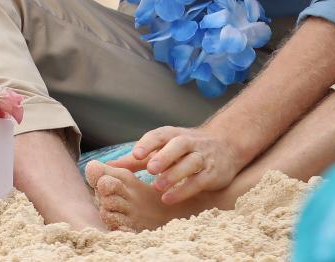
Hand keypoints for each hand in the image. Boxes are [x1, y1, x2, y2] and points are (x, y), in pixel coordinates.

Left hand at [108, 126, 242, 204]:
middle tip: (150, 168)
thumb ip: (136, 159)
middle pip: (178, 145)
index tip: (136, 154)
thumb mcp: (161, 149)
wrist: (226, 146)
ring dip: (174, 174)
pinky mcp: (212, 174)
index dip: (148, 143)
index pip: (160, 135)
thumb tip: (109, 166)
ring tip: (158, 187)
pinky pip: (199, 181)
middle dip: (165, 156)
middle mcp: (189, 143)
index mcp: (173, 135)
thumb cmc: (184, 149)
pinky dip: (184, 190)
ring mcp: (202, 157)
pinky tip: (169, 198)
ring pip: (191, 163)